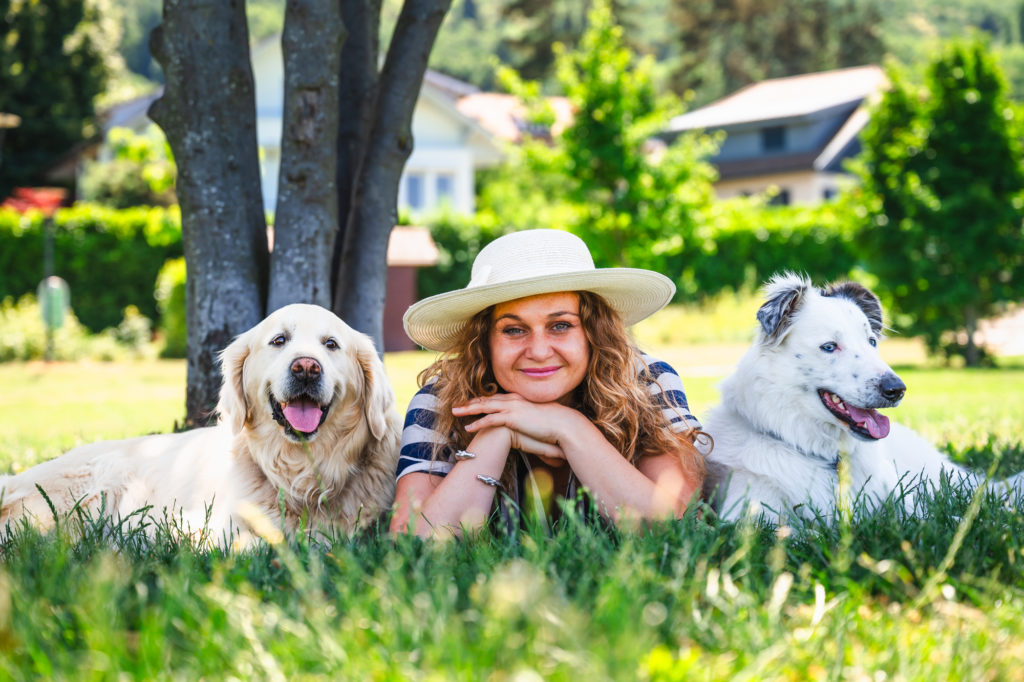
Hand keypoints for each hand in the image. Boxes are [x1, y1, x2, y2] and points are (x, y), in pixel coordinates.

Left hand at [453, 394, 574, 459]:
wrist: (562, 423)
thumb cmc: (551, 423)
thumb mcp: (534, 418)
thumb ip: (524, 418)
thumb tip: (521, 425)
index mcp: (517, 398)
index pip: (494, 398)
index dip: (479, 400)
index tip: (468, 403)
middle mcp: (512, 399)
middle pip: (485, 399)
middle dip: (469, 402)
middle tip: (455, 406)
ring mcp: (512, 407)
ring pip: (484, 407)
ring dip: (468, 410)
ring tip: (455, 413)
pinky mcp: (512, 417)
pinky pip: (490, 420)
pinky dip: (478, 423)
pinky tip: (468, 428)